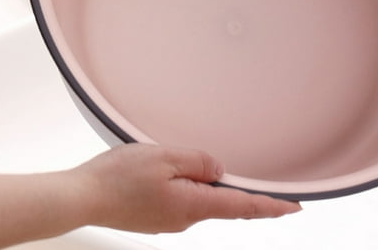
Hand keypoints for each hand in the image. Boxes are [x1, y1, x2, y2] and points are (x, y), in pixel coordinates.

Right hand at [74, 143, 300, 233]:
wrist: (81, 197)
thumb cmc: (119, 177)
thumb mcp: (165, 157)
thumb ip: (199, 162)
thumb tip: (220, 170)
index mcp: (192, 205)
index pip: (243, 207)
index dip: (272, 207)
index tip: (295, 207)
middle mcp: (185, 219)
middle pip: (224, 203)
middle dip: (244, 194)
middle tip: (265, 185)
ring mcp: (170, 221)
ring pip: (203, 200)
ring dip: (213, 186)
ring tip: (212, 168)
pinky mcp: (157, 216)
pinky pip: (186, 200)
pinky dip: (194, 188)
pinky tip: (184, 175)